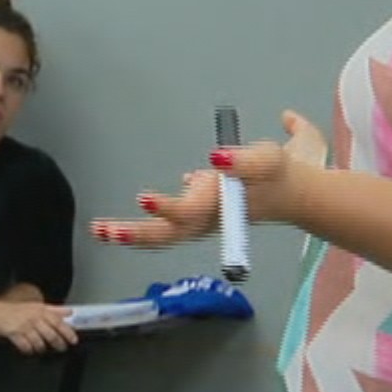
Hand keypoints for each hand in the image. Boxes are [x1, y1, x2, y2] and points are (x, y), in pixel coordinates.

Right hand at [0, 301, 82, 355]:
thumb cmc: (18, 312)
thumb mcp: (38, 307)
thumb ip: (55, 310)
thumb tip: (70, 312)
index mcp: (41, 310)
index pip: (58, 322)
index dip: (67, 332)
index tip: (73, 340)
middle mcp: (34, 318)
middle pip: (50, 334)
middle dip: (58, 344)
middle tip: (61, 348)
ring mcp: (24, 326)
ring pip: (39, 342)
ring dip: (42, 348)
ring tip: (42, 348)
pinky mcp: (15, 334)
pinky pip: (26, 346)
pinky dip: (29, 350)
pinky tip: (30, 350)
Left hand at [91, 110, 328, 247]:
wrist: (291, 194)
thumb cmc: (278, 175)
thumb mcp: (270, 159)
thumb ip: (246, 159)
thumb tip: (217, 156)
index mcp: (220, 204)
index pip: (189, 212)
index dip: (167, 208)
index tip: (144, 198)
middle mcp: (205, 217)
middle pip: (166, 232)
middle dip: (136, 233)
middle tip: (105, 230)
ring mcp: (198, 219)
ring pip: (161, 234)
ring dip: (131, 235)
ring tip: (100, 231)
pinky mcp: (194, 215)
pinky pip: (162, 228)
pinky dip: (138, 230)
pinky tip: (114, 230)